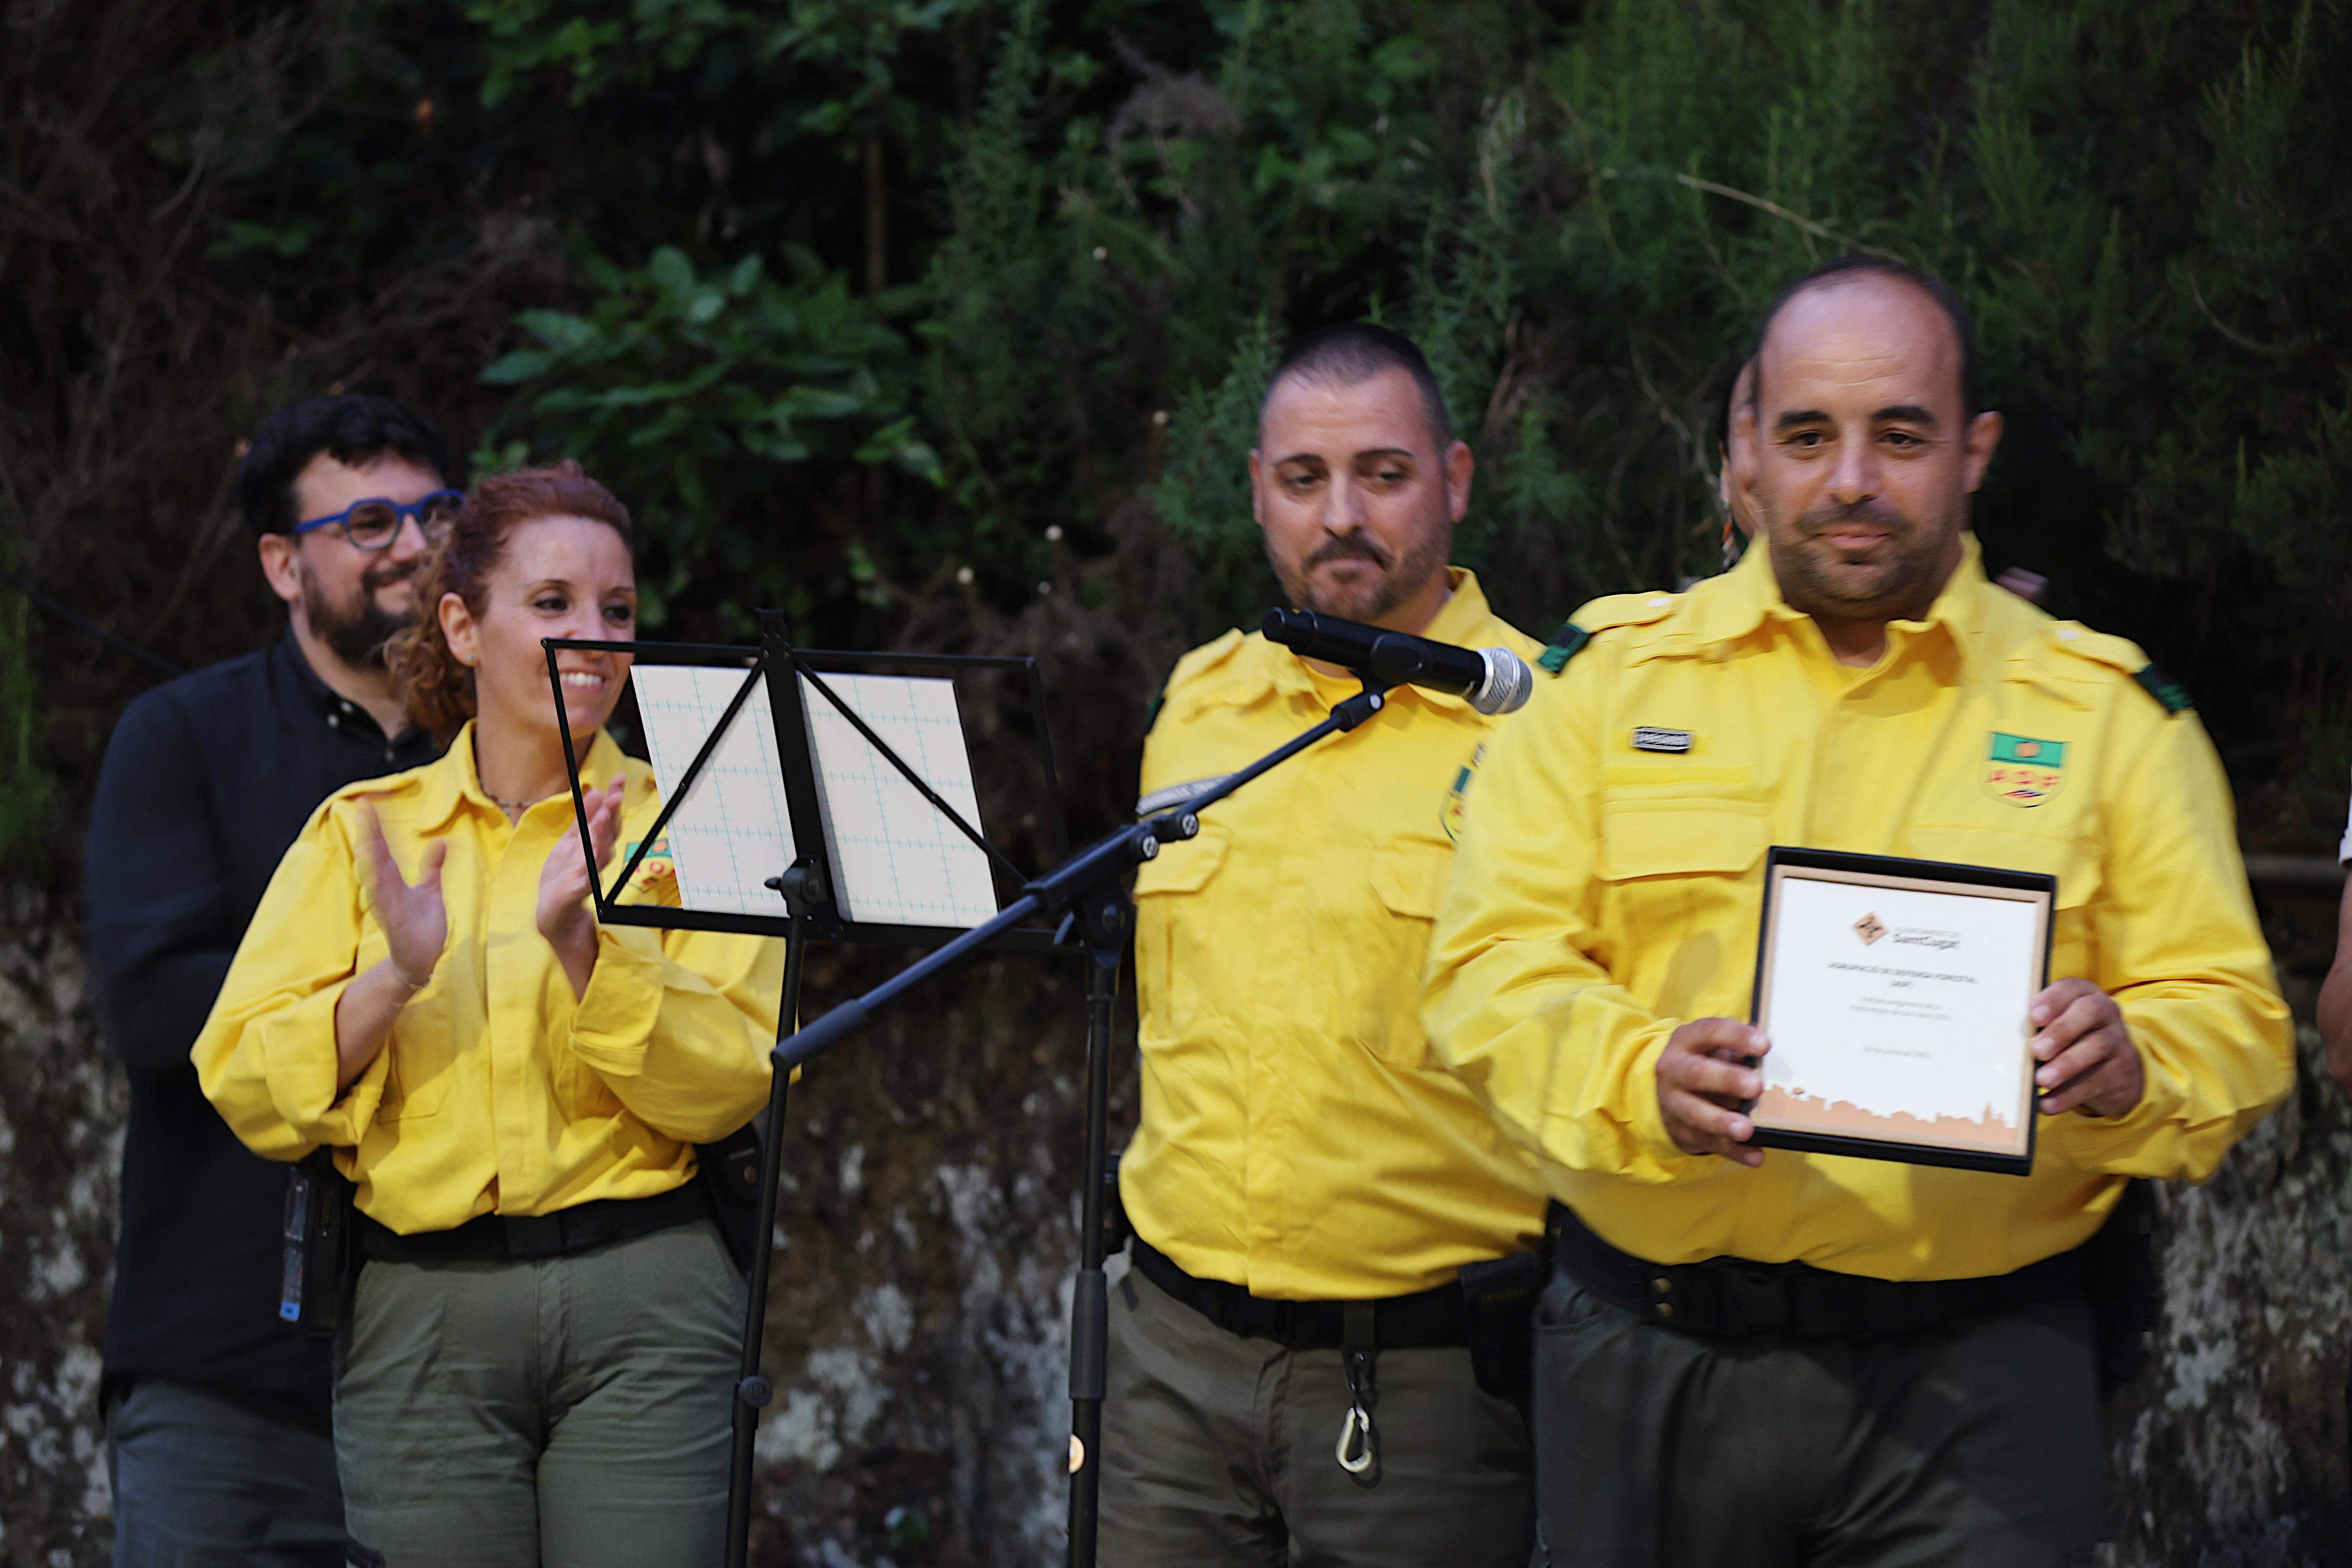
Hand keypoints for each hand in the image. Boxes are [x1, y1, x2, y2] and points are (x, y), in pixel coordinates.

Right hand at [359, 805, 446, 988]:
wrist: (421, 960)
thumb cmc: (422, 925)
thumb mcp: (430, 892)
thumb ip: (432, 867)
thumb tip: (441, 841)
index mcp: (393, 882)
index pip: (382, 849)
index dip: (376, 827)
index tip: (369, 804)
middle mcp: (386, 891)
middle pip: (375, 858)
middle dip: (370, 834)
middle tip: (365, 809)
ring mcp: (388, 908)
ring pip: (376, 879)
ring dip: (372, 858)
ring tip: (368, 836)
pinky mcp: (394, 925)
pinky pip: (385, 905)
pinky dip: (380, 892)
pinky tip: (376, 877)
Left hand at [538, 777, 624, 945]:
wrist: (553, 913)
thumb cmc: (562, 877)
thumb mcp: (569, 843)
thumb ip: (581, 821)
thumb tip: (597, 792)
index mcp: (594, 845)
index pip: (608, 818)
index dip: (615, 798)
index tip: (620, 778)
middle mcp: (597, 858)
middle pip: (609, 832)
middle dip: (613, 813)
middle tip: (616, 794)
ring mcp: (589, 874)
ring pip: (600, 852)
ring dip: (602, 834)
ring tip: (602, 817)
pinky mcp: (578, 891)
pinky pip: (587, 875)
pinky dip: (591, 863)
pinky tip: (592, 851)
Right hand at [1657, 1019, 1768, 1167]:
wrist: (1664, 1092)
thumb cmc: (1702, 1062)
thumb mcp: (1712, 1048)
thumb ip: (1737, 1048)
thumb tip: (1771, 1048)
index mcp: (1685, 1042)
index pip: (1709, 1032)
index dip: (1736, 1037)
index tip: (1765, 1046)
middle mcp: (1673, 1071)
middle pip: (1696, 1074)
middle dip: (1727, 1080)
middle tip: (1757, 1086)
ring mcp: (1674, 1104)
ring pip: (1696, 1113)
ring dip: (1722, 1122)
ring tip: (1747, 1130)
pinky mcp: (1683, 1132)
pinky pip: (1709, 1143)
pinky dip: (1734, 1151)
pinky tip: (1755, 1155)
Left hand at [2030, 978, 2143, 1116]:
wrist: (2116, 1071)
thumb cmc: (2073, 1040)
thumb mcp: (2061, 1026)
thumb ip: (2040, 1027)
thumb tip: (2010, 1041)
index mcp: (2086, 995)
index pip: (2073, 987)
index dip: (2054, 999)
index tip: (2034, 1016)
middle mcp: (2106, 1013)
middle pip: (2089, 1012)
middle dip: (2061, 1030)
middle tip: (2037, 1050)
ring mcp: (2118, 1042)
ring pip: (2097, 1047)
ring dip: (2066, 1064)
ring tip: (2041, 1079)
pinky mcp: (2120, 1073)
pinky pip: (2095, 1082)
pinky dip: (2067, 1095)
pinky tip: (2046, 1103)